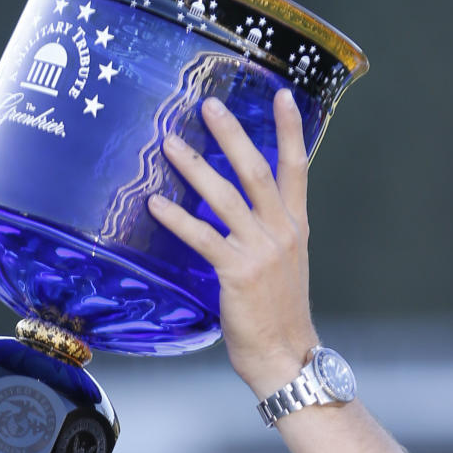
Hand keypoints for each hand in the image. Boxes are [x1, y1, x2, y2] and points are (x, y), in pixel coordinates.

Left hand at [147, 89, 318, 396]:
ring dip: (195, 167)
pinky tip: (155, 204)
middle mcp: (281, 233)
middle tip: (208, 106)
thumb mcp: (282, 269)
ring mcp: (260, 251)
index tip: (282, 94)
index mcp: (294, 228)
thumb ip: (265, 238)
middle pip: (257, 170)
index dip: (290, 130)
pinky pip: (203, 237)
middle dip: (232, 135)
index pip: (297, 169)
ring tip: (170, 144)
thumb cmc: (279, 319)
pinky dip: (177, 218)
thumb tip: (236, 219)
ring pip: (226, 197)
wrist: (287, 357)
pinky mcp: (237, 272)